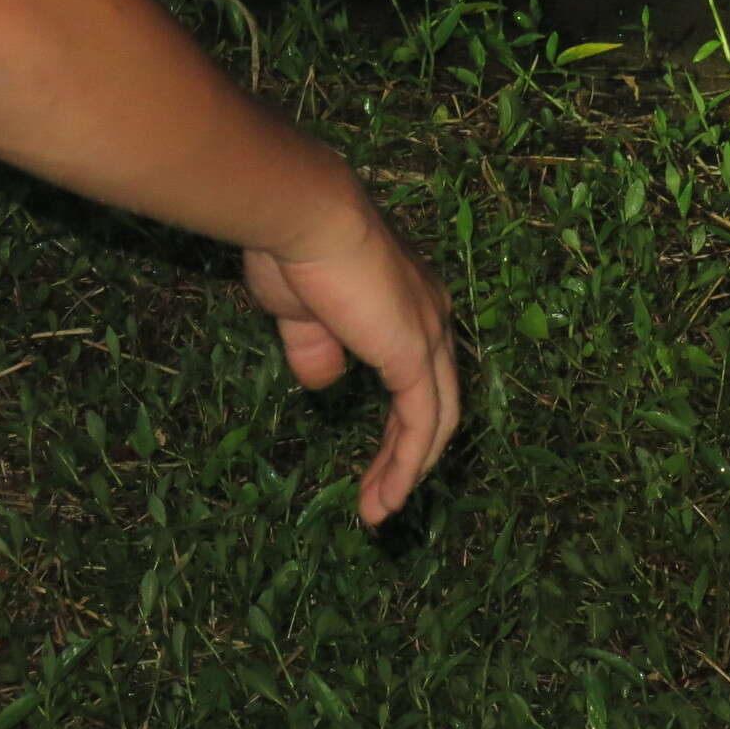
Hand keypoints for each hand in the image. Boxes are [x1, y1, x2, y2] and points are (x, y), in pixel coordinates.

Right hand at [242, 210, 460, 526]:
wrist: (305, 215)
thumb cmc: (295, 250)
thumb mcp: (301, 312)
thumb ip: (317, 348)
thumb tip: (325, 383)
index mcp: (408, 302)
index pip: (419, 373)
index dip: (400, 419)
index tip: (377, 457)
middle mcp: (431, 316)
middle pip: (434, 402)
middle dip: (408, 453)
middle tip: (382, 495)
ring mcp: (429, 334)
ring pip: (433, 420)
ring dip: (405, 471)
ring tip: (379, 513)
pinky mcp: (415, 355)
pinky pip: (421, 424)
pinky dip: (407, 466)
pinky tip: (387, 498)